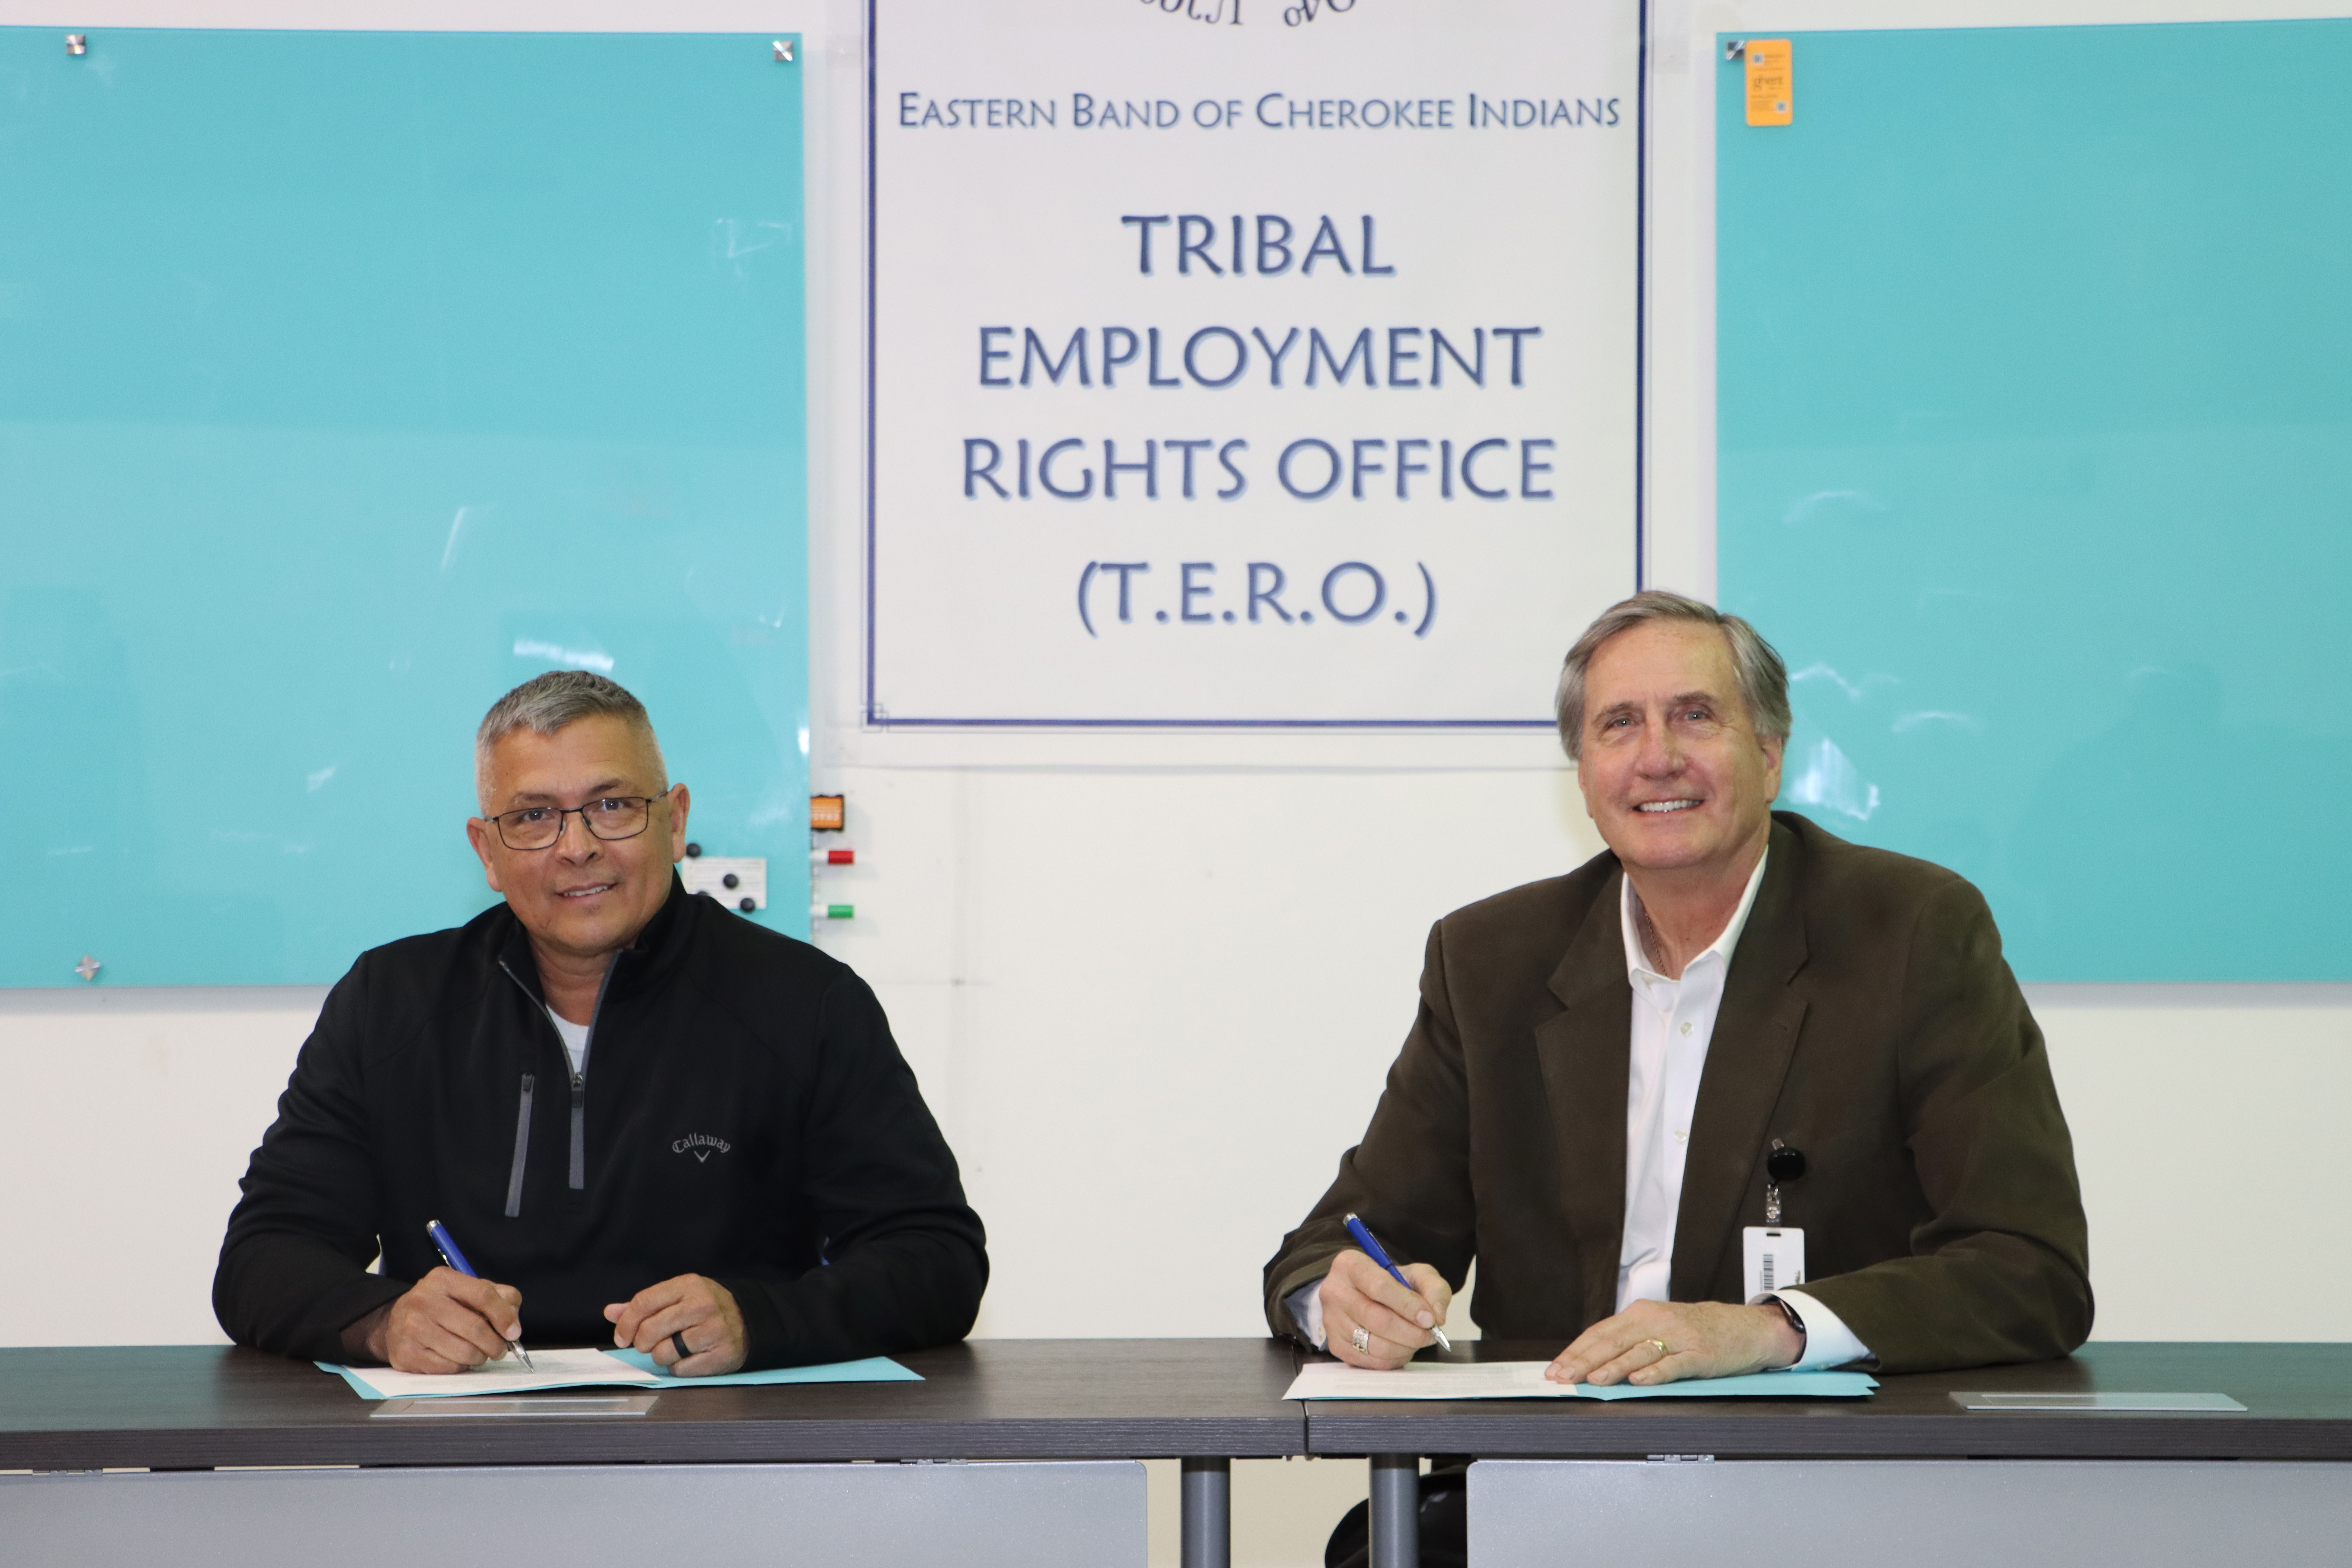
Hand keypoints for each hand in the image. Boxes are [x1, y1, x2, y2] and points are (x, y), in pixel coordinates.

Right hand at [356, 1267, 525, 1373]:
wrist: (396, 1320)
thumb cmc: (442, 1306)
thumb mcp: (469, 1291)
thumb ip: (499, 1299)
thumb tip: (513, 1325)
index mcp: (443, 1279)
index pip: (483, 1294)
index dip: (503, 1315)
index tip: (513, 1332)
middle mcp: (424, 1300)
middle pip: (475, 1327)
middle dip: (495, 1344)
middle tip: (499, 1350)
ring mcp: (412, 1328)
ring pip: (463, 1352)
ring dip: (479, 1358)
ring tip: (479, 1354)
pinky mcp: (406, 1353)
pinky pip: (447, 1367)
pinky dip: (460, 1367)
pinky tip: (458, 1360)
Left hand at [604, 1274, 746, 1375]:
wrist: (748, 1320)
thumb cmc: (705, 1308)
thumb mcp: (677, 1296)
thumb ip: (643, 1305)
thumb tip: (610, 1313)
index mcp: (688, 1285)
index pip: (643, 1302)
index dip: (626, 1323)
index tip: (622, 1337)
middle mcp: (701, 1305)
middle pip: (649, 1330)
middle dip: (643, 1342)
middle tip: (650, 1343)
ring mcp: (713, 1330)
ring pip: (663, 1353)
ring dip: (662, 1355)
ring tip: (676, 1347)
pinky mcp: (721, 1354)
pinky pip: (680, 1369)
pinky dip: (679, 1367)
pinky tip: (690, 1356)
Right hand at [1318, 1249, 1451, 1369]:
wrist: (1366, 1295)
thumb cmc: (1392, 1283)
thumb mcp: (1417, 1274)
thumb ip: (1433, 1289)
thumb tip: (1435, 1316)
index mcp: (1351, 1264)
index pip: (1380, 1287)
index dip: (1408, 1306)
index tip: (1429, 1319)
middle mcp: (1334, 1291)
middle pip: (1378, 1319)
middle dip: (1411, 1332)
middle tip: (1429, 1335)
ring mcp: (1331, 1320)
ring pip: (1374, 1344)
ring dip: (1404, 1348)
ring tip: (1416, 1340)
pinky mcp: (1334, 1344)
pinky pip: (1369, 1361)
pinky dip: (1392, 1359)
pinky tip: (1400, 1348)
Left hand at [1547, 1300, 1800, 1387]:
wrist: (1745, 1327)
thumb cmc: (1696, 1331)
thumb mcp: (1658, 1328)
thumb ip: (1628, 1342)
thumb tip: (1590, 1363)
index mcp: (1641, 1314)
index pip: (1599, 1333)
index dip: (1575, 1351)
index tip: (1555, 1368)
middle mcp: (1656, 1321)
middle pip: (1613, 1341)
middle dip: (1585, 1361)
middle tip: (1563, 1377)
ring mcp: (1679, 1337)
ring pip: (1640, 1351)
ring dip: (1614, 1366)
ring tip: (1593, 1379)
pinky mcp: (1700, 1353)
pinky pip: (1674, 1364)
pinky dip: (1655, 1372)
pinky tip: (1639, 1380)